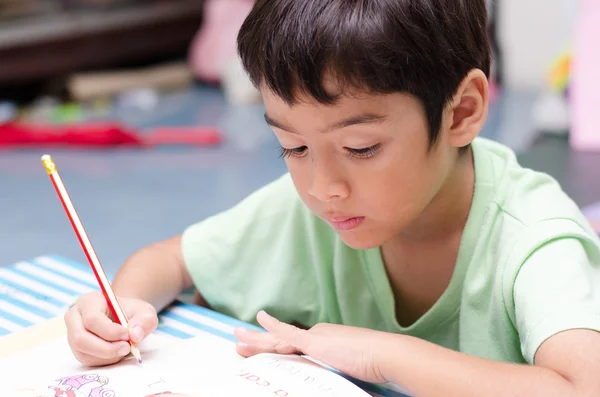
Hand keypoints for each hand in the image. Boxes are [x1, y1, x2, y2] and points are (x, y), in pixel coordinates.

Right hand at [64, 291, 158, 366]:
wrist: (123, 318)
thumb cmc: (131, 312)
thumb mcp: (144, 311)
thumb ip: (144, 320)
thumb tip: (135, 335)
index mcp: (88, 302)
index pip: (92, 319)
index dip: (110, 331)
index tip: (127, 335)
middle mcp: (75, 318)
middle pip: (80, 338)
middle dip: (106, 348)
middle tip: (127, 348)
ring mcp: (72, 335)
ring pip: (83, 352)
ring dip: (107, 355)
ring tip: (124, 348)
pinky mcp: (77, 350)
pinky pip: (87, 360)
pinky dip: (105, 360)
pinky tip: (117, 352)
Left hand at [234, 311, 392, 383]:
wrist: (385, 354)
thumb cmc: (374, 363)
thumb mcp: (350, 365)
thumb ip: (336, 366)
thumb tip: (334, 371)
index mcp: (324, 341)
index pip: (292, 345)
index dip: (273, 346)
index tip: (260, 349)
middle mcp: (317, 335)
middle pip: (280, 340)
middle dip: (258, 341)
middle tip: (237, 339)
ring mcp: (316, 337)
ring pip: (279, 339)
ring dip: (257, 340)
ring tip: (238, 339)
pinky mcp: (316, 342)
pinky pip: (288, 333)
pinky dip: (273, 327)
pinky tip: (260, 320)